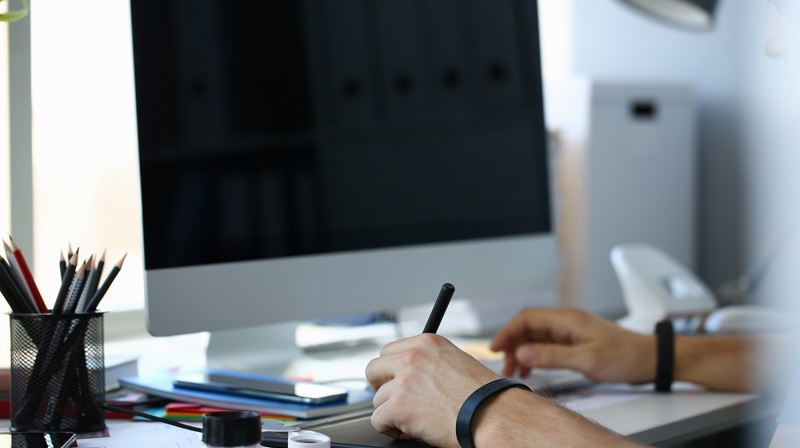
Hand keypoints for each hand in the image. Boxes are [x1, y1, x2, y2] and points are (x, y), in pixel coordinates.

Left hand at [365, 334, 499, 447]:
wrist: (491, 414)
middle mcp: (412, 357)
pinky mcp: (398, 406)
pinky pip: (378, 420)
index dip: (391, 370)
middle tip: (394, 400)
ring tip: (413, 419)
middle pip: (374, 368)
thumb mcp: (456, 361)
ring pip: (377, 399)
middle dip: (380, 387)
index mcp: (427, 343)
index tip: (395, 382)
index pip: (389, 350)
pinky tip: (409, 430)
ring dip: (391, 412)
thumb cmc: (482, 395)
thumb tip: (411, 374)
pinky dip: (390, 429)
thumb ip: (429, 362)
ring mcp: (403, 381)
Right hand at [490, 308, 655, 383]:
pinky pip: (548, 345)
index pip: (527, 318)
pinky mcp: (576, 341)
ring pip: (537, 336)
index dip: (508, 332)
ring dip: (523, 351)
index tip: (495, 348)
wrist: (650, 359)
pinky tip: (533, 368)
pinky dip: (536, 355)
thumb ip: (552, 356)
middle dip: (512, 343)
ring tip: (516, 370)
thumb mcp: (586, 359)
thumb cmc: (624, 357)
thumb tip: (522, 352)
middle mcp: (567, 322)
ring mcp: (571, 331)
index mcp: (567, 320)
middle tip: (504, 364)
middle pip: (529, 326)